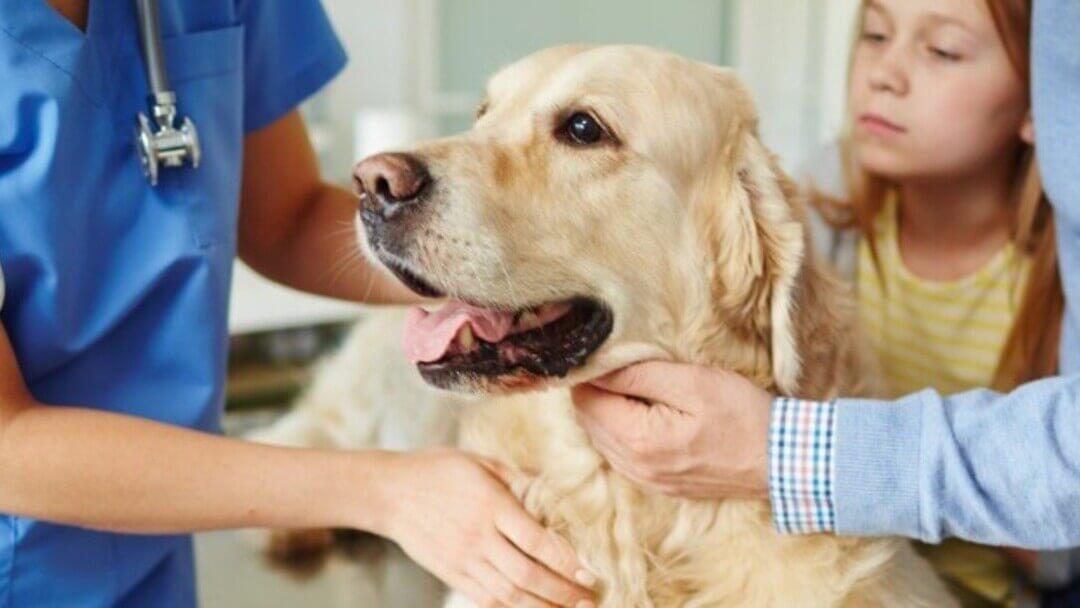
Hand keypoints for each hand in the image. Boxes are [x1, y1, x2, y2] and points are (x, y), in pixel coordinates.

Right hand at [371, 450, 596, 607]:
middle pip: (526, 575)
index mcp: (490, 505)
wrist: (389, 492)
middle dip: (561, 592)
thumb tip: (556, 493)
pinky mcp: (450, 574)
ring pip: (508, 595)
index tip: (590, 573)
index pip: (536, 541)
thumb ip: (519, 479)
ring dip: (542, 607)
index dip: (566, 561)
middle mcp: (477, 537)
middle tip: (589, 600)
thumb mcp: (482, 462)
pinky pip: (485, 600)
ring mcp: (462, 560)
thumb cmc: (439, 470)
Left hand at [571, 361, 771, 498]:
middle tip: (620, 364)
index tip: (606, 354)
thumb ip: (639, 375)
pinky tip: (644, 412)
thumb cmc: (742, 414)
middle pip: (589, 421)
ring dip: (608, 410)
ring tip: (634, 384)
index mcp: (639, 441)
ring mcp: (647, 480)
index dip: (591, 374)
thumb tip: (598, 368)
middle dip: (597, 391)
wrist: (782, 460)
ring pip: (603, 438)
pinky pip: (622, 454)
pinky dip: (622, 430)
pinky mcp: (660, 484)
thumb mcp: (692, 382)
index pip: (586, 402)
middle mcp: (635, 467)